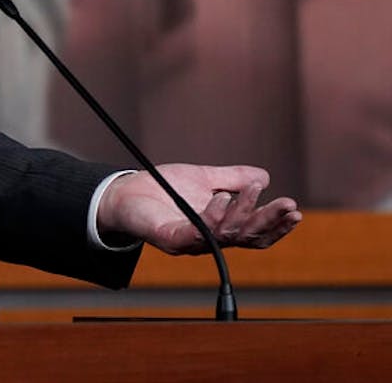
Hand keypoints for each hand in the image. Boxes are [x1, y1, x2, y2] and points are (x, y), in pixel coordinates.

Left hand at [97, 163, 300, 254]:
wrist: (124, 191)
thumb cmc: (163, 188)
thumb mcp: (204, 178)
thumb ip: (232, 179)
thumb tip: (264, 176)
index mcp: (220, 228)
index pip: (255, 233)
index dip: (277, 226)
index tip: (295, 210)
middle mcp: (209, 239)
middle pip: (246, 237)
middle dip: (269, 222)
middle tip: (288, 206)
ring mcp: (189, 241)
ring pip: (225, 234)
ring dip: (243, 213)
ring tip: (252, 191)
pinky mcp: (169, 238)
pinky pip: (195, 232)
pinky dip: (212, 216)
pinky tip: (221, 198)